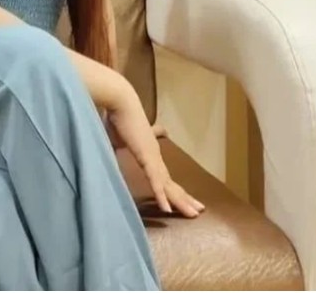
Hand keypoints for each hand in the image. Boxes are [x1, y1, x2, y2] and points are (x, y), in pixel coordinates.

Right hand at [107, 89, 204, 217]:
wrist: (119, 101)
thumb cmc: (118, 117)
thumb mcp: (121, 135)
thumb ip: (124, 143)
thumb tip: (125, 143)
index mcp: (149, 151)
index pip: (164, 175)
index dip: (173, 188)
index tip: (183, 198)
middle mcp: (154, 155)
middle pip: (171, 182)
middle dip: (184, 198)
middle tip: (198, 212)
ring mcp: (152, 156)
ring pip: (168, 185)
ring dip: (180, 201)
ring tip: (193, 214)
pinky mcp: (145, 156)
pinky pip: (154, 180)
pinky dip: (161, 196)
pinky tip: (168, 209)